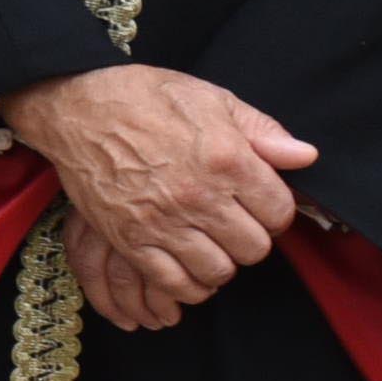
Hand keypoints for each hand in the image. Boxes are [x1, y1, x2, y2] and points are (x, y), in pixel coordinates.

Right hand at [0, 65, 318, 332]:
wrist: (76, 105)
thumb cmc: (146, 96)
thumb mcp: (212, 99)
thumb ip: (262, 130)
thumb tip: (305, 156)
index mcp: (228, 160)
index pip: (280, 213)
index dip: (274, 211)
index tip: (259, 205)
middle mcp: (200, 196)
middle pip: (254, 248)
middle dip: (250, 238)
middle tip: (233, 224)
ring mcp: (163, 222)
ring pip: (218, 271)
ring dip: (220, 262)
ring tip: (210, 244)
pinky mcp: (130, 239)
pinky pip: (173, 283)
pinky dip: (187, 284)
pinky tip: (187, 266)